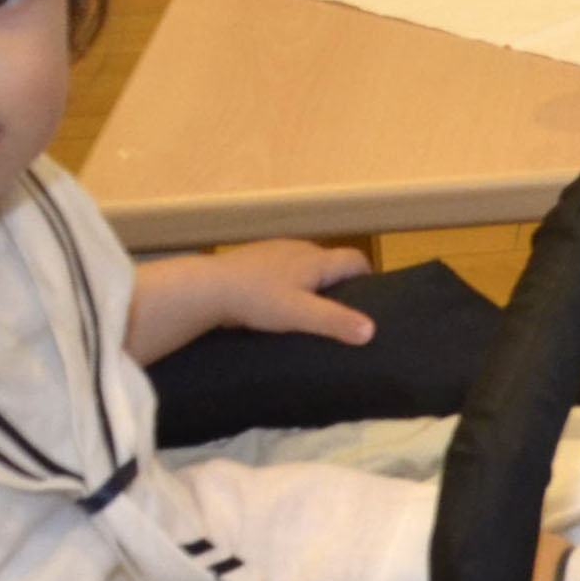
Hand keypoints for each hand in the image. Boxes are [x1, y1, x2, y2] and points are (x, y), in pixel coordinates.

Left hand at [145, 237, 375, 356]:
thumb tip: (372, 331)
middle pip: (330, 261)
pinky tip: (270, 300)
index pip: (356, 259)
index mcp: (317, 260)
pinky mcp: (253, 256)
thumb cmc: (258, 300)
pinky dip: (284, 280)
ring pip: (303, 263)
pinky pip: (280, 266)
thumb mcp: (300, 315)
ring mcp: (274, 250)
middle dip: (337, 282)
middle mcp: (300, 249)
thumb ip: (335, 322)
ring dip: (309, 280)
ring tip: (302, 308)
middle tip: (334, 309)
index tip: (368, 297)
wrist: (207, 287)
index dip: (367, 275)